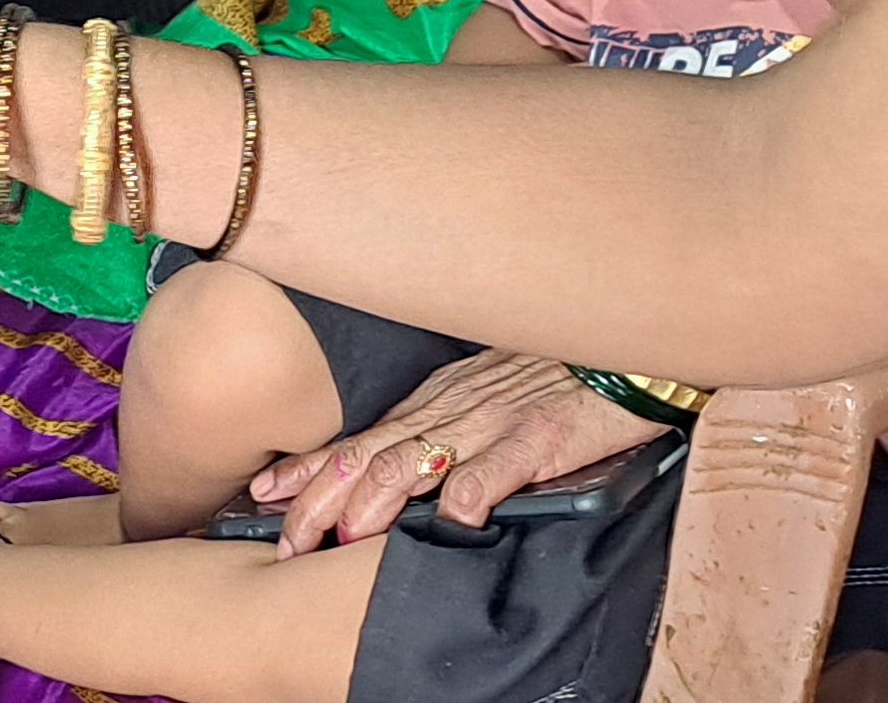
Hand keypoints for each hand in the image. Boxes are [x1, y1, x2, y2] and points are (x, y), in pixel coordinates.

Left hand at [251, 351, 668, 552]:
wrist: (622, 350)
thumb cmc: (558, 373)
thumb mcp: (489, 393)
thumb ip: (450, 427)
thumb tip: (410, 471)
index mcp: (439, 402)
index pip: (362, 439)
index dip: (311, 467)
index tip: (265, 491)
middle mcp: (453, 411)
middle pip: (371, 456)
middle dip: (321, 498)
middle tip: (287, 537)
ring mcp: (493, 423)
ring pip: (416, 462)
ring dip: (374, 501)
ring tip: (342, 534)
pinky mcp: (539, 438)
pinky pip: (497, 468)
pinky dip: (470, 495)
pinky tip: (449, 522)